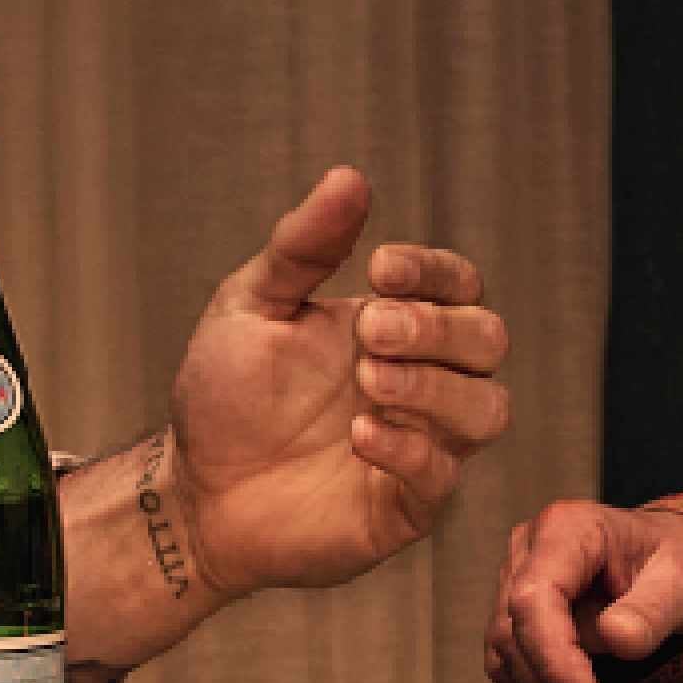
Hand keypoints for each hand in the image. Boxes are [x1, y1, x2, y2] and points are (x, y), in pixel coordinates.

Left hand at [145, 168, 515, 626]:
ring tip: (369, 383)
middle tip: (371, 331)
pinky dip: (411, 450)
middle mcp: (421, 380)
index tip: (379, 269)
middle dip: (438, 328)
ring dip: (436, 388)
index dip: (435, 271)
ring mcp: (421, 444)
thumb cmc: (227, 395)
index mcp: (395, 323)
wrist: (194, 492)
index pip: (459, 284)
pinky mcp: (405, 505)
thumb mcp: (253, 305)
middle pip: (488, 340)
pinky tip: (361, 436)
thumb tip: (350, 177)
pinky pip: (443, 476)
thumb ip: (304, 247)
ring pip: (488, 409)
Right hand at [485, 494, 682, 682]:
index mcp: (566, 528)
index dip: (554, 657)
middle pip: (511, 629)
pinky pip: (508, 659)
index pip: (533, 598)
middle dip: (553, 680)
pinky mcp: (515, 611)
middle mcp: (529, 548)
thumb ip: (652, 609)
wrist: (680, 558)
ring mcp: (515, 579)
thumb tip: (615, 638)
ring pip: (504, 649)